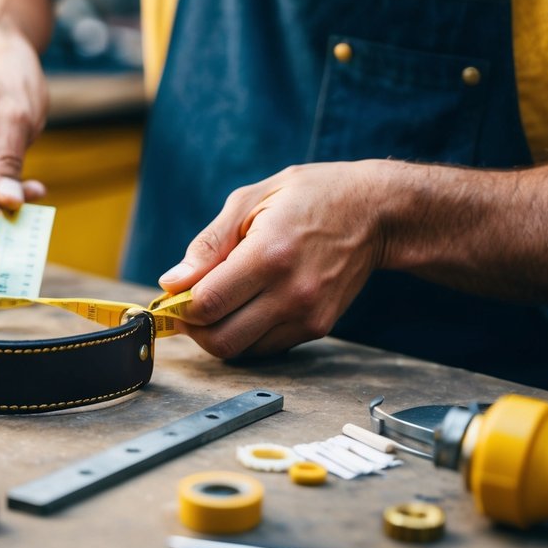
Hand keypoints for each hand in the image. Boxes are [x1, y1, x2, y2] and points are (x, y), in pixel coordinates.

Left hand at [158, 162, 389, 358]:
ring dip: (219, 333)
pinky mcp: (318, 327)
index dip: (179, 305)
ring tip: (221, 302)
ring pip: (242, 351)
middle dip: (194, 328)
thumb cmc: (310, 196)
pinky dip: (246, 334)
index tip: (173, 294)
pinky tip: (248, 305)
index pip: (207, 304)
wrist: (375, 212)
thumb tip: (172, 281)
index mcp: (269, 255)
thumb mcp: (251, 200)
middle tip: (190, 306)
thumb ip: (209, 244)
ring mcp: (308, 315)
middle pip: (221, 340)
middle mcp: (291, 293)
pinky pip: (266, 347)